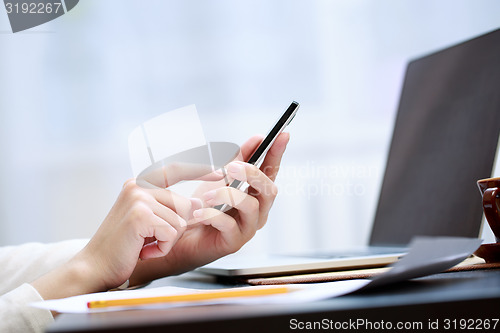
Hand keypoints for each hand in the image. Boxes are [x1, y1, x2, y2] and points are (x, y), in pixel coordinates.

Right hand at [32, 177, 195, 298]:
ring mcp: (139, 199)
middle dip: (176, 228)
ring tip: (144, 244)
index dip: (199, 170)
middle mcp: (138, 186)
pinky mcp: (141, 215)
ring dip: (168, 240)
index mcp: (138, 184)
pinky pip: (172, 233)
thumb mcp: (149, 221)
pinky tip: (143, 250)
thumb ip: (170, 208)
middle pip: (185, 204)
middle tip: (149, 239)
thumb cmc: (123, 246)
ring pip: (181, 221)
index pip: (175, 170)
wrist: (96, 266)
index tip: (219, 173)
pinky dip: (162, 248)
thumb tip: (199, 201)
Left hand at [129, 132, 289, 283]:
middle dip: (252, 174)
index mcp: (256, 193)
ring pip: (251, 206)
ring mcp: (248, 227)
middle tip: (233, 167)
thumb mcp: (219, 177)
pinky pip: (229, 225)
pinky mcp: (234, 242)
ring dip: (228, 195)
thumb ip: (239, 159)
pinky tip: (199, 212)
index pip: (271, 170)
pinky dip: (212, 215)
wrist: (180, 234)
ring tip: (205, 195)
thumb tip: (258, 139)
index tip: (283, 134)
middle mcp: (258, 211)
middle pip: (269, 189)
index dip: (277, 153)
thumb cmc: (203, 206)